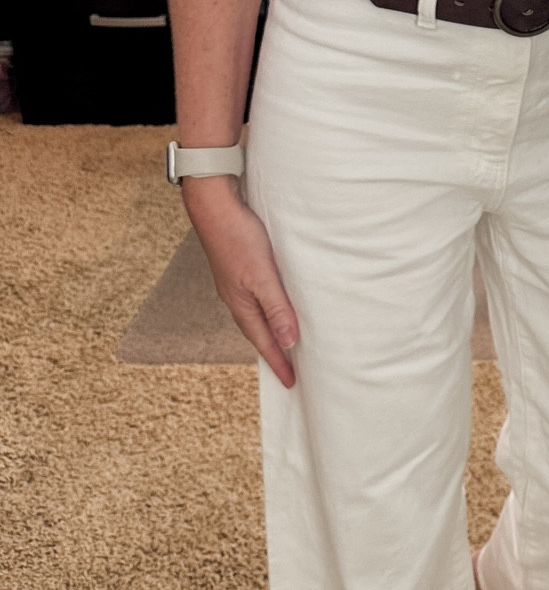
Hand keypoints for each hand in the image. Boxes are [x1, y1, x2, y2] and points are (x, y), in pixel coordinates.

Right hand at [182, 175, 299, 387]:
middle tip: (289, 371)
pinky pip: (255, 298)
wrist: (214, 205)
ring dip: (270, 331)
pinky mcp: (239, 268)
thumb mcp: (262, 276)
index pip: (264, 341)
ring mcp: (235, 283)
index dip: (279, 362)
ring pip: (256, 316)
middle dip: (273, 352)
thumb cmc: (238, 238)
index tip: (292, 384)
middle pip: (257, 333)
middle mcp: (236, 298)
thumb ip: (276, 308)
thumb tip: (290, 341)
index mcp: (241, 304)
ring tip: (284, 344)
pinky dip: (267, 310)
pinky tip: (273, 305)